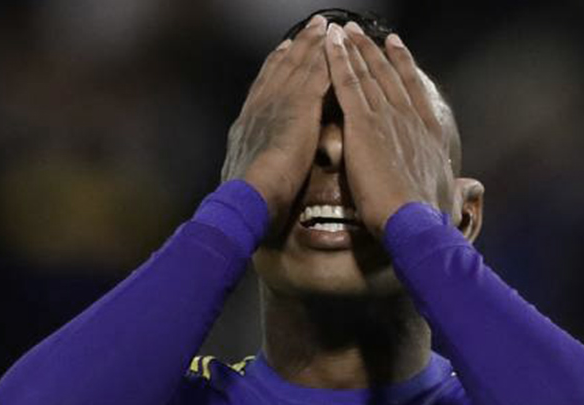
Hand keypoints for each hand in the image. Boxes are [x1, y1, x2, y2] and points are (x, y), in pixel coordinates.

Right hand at [221, 15, 329, 221]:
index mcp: (249, 122)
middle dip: (296, 47)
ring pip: (299, 66)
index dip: (275, 66)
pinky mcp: (298, 108)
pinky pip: (316, 77)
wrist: (249, 195)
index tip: (284, 50)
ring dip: (312, 45)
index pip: (264, 86)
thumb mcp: (245, 173)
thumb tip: (251, 168)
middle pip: (281, 68)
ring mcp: (278, 103)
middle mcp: (261, 105)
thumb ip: (253, 162)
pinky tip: (337, 49)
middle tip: (309, 28)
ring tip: (323, 27)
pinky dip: (326, 61)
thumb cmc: (248, 198)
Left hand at [324, 22, 453, 236]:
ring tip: (344, 31)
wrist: (415, 220)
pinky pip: (348, 85)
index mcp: (429, 131)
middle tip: (361, 31)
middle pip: (388, 75)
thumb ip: (457, 188)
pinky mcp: (363, 125)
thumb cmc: (430, 216)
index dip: (404, 64)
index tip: (396, 46)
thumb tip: (469, 189)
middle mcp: (409, 117)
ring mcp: (387, 117)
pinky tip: (330, 45)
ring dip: (354, 49)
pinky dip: (338, 62)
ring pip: (367, 74)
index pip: (414, 89)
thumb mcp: (450, 198)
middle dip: (373, 50)